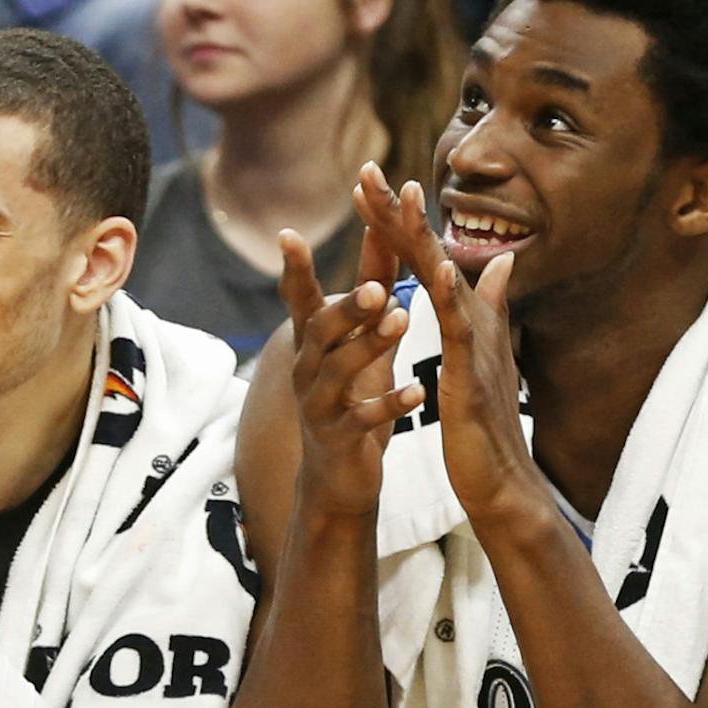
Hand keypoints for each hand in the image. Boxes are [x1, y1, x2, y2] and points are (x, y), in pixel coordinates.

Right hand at [276, 226, 419, 518]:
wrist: (338, 477)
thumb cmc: (351, 397)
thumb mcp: (360, 341)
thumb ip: (371, 291)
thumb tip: (380, 231)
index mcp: (311, 345)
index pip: (299, 300)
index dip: (294, 270)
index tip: (288, 234)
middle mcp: (306, 370)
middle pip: (318, 331)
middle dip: (346, 308)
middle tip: (376, 287)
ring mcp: (318, 406)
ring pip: (339, 370)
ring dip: (371, 344)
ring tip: (404, 320)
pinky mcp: (338, 439)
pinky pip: (363, 418)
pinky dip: (391, 404)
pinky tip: (419, 392)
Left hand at [350, 164, 541, 529]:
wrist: (500, 478)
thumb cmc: (485, 422)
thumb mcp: (481, 357)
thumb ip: (491, 306)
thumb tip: (504, 261)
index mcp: (465, 315)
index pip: (425, 257)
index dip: (398, 219)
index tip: (368, 182)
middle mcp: (473, 319)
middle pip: (432, 254)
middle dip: (401, 212)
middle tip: (369, 171)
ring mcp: (475, 344)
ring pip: (444, 281)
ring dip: (423, 239)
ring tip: (405, 198)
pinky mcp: (473, 375)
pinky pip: (462, 332)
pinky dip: (454, 300)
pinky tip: (443, 271)